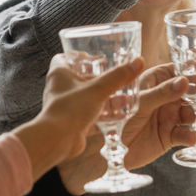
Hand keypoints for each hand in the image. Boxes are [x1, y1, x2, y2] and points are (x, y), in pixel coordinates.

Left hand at [13, 55, 146, 182]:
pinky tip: (120, 115)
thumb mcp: (98, 89)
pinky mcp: (73, 121)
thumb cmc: (70, 109)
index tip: (96, 58)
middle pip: (81, 78)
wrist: (58, 139)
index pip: (65, 58)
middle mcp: (61, 89)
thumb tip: (138, 62)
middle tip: (116, 77)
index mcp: (60, 74)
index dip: (80, 56)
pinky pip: (91, 115)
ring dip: (105, 97)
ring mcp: (67, 106)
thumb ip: (119, 76)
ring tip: (124, 97)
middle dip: (100, 78)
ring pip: (88, 97)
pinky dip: (105, 114)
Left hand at [57, 62, 195, 194]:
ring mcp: (166, 117)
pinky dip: (191, 136)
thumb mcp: (134, 101)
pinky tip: (193, 138)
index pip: (182, 71)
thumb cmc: (108, 117)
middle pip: (194, 92)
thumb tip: (184, 81)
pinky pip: (185, 134)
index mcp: (153, 81)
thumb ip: (160, 92)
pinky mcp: (166, 138)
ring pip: (193, 113)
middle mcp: (162, 97)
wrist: (96, 150)